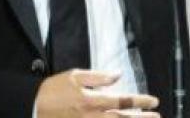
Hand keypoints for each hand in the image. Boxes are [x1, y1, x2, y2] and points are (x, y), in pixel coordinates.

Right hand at [35, 69, 160, 117]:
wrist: (33, 109)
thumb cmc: (53, 90)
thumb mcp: (75, 76)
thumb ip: (98, 77)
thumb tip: (117, 75)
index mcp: (92, 100)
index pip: (122, 101)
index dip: (140, 101)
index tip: (153, 100)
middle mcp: (92, 117)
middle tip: (157, 116)